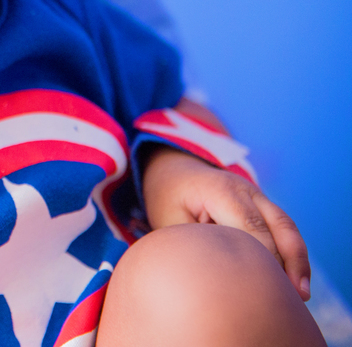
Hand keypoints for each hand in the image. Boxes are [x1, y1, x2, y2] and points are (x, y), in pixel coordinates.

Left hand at [141, 146, 310, 299]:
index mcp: (220, 190)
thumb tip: (216, 274)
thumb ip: (193, 243)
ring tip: (301, 295)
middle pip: (279, 225)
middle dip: (290, 261)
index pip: (251, 226)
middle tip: (295, 298)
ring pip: (288, 227)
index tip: (266, 286)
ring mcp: (258, 196)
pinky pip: (284, 230)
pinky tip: (293, 282)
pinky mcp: (263, 207)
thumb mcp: (168, 219)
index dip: (264, 258)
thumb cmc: (169, 199)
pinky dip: (291, 254)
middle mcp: (246, 190)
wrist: (174, 172)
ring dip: (298, 261)